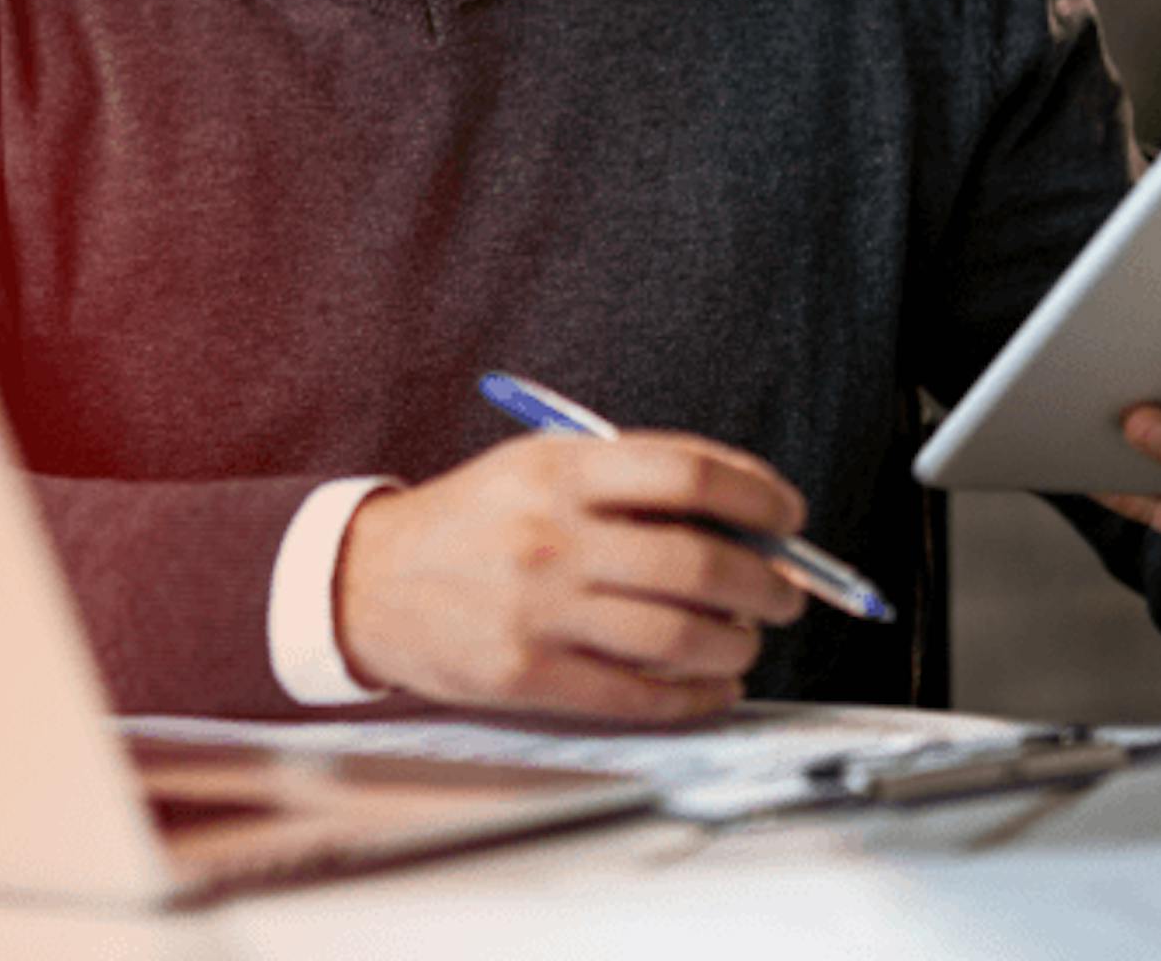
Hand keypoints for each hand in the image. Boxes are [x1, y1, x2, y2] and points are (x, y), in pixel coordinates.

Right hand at [334, 431, 809, 721]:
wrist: (371, 580)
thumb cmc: (475, 518)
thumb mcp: (541, 465)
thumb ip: (633, 480)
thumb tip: (745, 516)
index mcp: (561, 470)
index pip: (688, 474)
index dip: (757, 495)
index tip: (788, 515)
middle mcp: (554, 536)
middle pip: (698, 562)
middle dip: (766, 583)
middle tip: (786, 592)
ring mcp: (540, 610)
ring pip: (679, 637)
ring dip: (737, 643)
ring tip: (746, 638)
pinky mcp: (529, 675)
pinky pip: (639, 696)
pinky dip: (696, 696)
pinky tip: (712, 685)